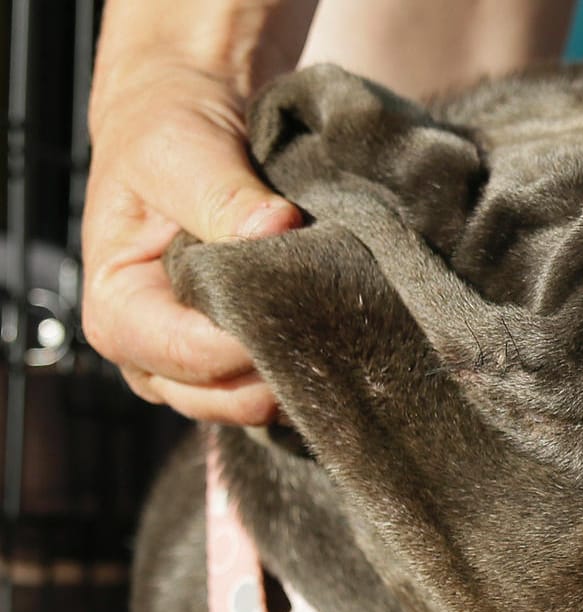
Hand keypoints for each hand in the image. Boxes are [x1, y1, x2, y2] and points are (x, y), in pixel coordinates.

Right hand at [81, 3, 308, 424]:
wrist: (192, 120)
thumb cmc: (170, 135)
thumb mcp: (182, 152)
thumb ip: (222, 197)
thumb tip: (277, 228)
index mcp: (118, 308)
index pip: (184, 354)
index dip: (244, 344)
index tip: (302, 310)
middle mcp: (153, 351)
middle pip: (220, 397)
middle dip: (279, 372)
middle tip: (339, 328)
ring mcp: (200, 363)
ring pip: (254, 404)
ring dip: (301, 377)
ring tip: (346, 333)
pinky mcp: (242, 359)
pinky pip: (280, 387)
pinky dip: (312, 372)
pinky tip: (347, 341)